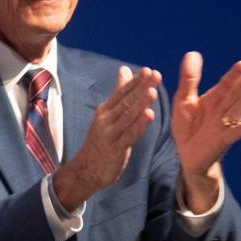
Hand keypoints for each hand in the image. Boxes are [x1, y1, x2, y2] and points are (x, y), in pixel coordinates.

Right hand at [54, 66, 160, 210]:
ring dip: (140, 103)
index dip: (135, 81)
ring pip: (128, 116)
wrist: (85, 170)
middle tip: (154, 74)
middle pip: (126, 101)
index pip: (121, 92)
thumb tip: (124, 70)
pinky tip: (149, 115)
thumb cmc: (100, 141)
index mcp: (105, 110)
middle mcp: (105, 119)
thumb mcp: (107, 115)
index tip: (148, 70)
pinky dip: (139, 124)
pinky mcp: (115, 147)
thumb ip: (119, 93)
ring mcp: (110, 133)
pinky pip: (129, 134)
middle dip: (141, 87)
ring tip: (152, 91)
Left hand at [172, 52, 240, 211]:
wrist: (187, 156)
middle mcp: (223, 111)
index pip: (226, 85)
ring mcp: (224, 126)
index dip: (233, 75)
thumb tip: (193, 53)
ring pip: (237, 111)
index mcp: (214, 99)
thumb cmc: (187, 127)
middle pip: (236, 95)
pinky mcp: (220, 141)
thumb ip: (189, 79)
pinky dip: (240, 130)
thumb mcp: (184, 101)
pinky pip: (232, 135)